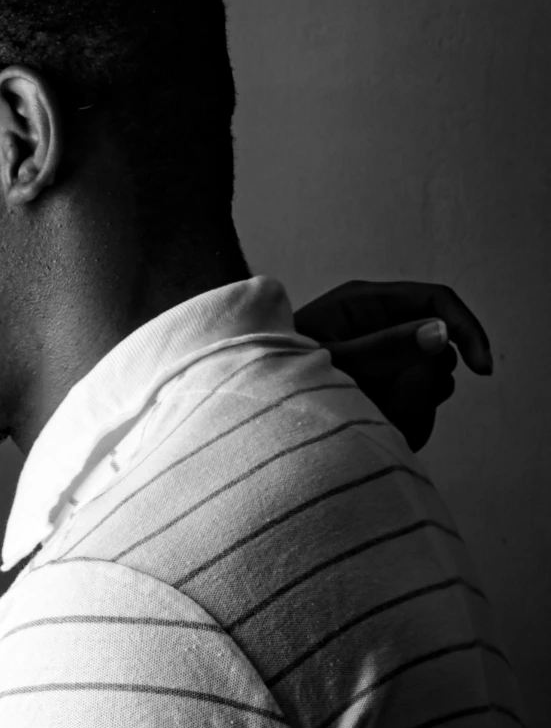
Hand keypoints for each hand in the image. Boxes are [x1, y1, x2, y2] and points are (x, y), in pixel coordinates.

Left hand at [292, 279, 491, 449]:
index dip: (466, 330)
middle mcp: (375, 324)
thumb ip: (384, 348)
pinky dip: (402, 416)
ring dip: (413, 402)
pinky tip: (373, 426)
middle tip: (394, 404)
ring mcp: (376, 355)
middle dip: (429, 377)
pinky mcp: (374, 383)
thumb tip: (439, 334)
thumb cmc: (274, 374)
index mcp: (365, 303)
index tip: (482, 368)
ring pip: (426, 375)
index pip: (436, 301)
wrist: (244, 408)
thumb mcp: (332, 362)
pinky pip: (409, 398)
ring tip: (371, 417)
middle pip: (437, 343)